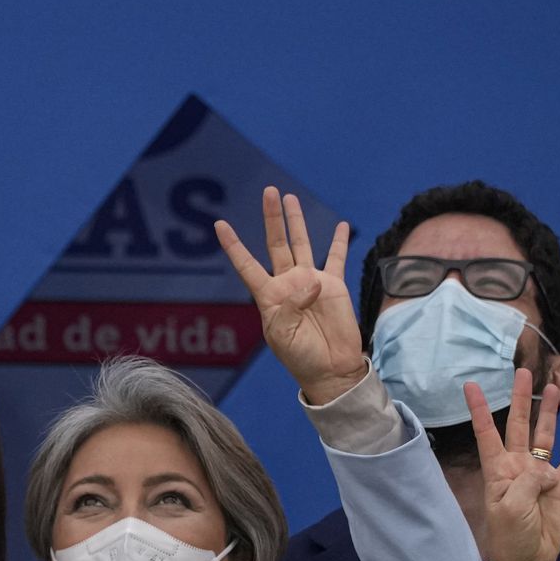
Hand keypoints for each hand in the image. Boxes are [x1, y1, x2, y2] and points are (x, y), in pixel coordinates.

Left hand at [215, 187, 367, 405]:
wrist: (330, 368)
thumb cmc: (300, 356)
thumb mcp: (283, 335)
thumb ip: (292, 306)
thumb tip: (312, 281)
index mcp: (268, 295)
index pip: (247, 264)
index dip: (234, 245)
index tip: (220, 224)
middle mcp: (287, 283)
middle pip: (276, 243)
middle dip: (272, 218)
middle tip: (269, 192)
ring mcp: (311, 281)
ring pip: (302, 243)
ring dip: (297, 222)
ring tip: (290, 198)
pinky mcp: (334, 285)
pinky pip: (336, 258)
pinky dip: (338, 241)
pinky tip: (339, 224)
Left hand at [471, 369, 559, 560]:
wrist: (527, 559)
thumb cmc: (509, 535)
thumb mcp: (511, 507)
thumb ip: (528, 482)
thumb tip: (548, 470)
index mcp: (497, 470)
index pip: (486, 433)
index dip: (479, 410)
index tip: (470, 386)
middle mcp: (517, 466)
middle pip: (519, 426)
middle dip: (521, 399)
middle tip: (523, 372)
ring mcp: (539, 474)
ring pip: (546, 436)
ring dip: (549, 414)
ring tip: (554, 389)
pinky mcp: (559, 486)